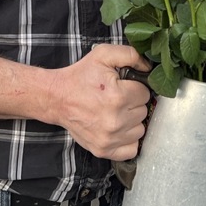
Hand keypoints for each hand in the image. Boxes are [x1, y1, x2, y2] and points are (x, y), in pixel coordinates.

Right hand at [46, 44, 151, 160]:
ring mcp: (109, 138)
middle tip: (118, 98)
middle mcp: (116, 120)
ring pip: (140, 130)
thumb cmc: (80, 76)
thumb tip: (148, 67)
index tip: (123, 87)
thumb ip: (131, 55)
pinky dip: (128, 140)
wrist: (56, 98)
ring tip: (117, 113)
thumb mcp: (103, 54)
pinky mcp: (103, 150)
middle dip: (133, 103)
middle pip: (143, 112)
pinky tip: (119, 129)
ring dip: (132, 121)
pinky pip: (131, 150)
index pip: (145, 93)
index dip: (135, 87)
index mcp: (118, 96)